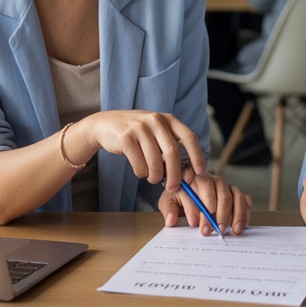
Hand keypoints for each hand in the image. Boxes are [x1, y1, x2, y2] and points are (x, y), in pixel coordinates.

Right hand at [72, 110, 206, 192]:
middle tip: (173, 188)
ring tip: (152, 178)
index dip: (197, 155)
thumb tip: (188, 173)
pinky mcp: (125, 138)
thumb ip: (171, 146)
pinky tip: (140, 170)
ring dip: (155, 176)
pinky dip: (141, 173)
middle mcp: (156, 120)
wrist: (105, 124)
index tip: (200, 172)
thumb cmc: (137, 133)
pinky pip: (139, 165)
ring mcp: (139, 127)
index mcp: (168, 119)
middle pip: (173, 152)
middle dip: (175, 174)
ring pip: (155, 161)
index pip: (189, 137)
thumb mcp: (156, 132)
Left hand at [159, 173, 252, 235]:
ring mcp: (227, 186)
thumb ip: (169, 209)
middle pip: (223, 193)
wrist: (185, 192)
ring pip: (237, 196)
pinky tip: (243, 225)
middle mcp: (214, 179)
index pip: (205, 186)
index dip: (206, 203)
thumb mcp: (168, 200)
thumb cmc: (178, 195)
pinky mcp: (235, 193)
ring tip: (234, 230)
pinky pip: (245, 200)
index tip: (203, 224)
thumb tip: (172, 220)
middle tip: (218, 230)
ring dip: (237, 214)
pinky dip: (246, 212)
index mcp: (197, 176)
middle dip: (221, 214)